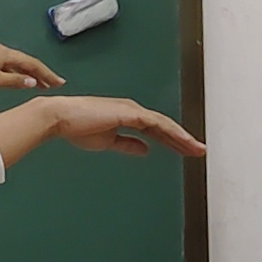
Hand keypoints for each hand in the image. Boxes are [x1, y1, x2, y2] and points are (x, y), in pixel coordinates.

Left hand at [0, 42, 62, 103]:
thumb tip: (31, 81)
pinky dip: (16, 73)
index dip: (47, 74)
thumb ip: (13, 81)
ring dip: (29, 74)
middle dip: (41, 73)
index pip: (32, 64)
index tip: (59, 82)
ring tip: (40, 84)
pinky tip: (17, 80)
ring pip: (16, 64)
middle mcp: (0, 50)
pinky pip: (7, 65)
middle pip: (26, 62)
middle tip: (54, 84)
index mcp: (5, 54)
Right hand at [0, 93, 206, 164]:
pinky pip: (157, 124)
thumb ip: (127, 144)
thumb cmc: (77, 127)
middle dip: (183, 139)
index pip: (155, 130)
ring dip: (182, 137)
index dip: (172, 140)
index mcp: (127, 116)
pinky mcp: (130, 113)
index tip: (185, 150)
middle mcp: (133, 111)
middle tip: (199, 150)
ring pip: (165, 125)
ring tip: (197, 149)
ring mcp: (133, 110)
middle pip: (165, 127)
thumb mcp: (107, 141)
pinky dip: (172, 132)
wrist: (61, 117)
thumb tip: (145, 150)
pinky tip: (182, 141)